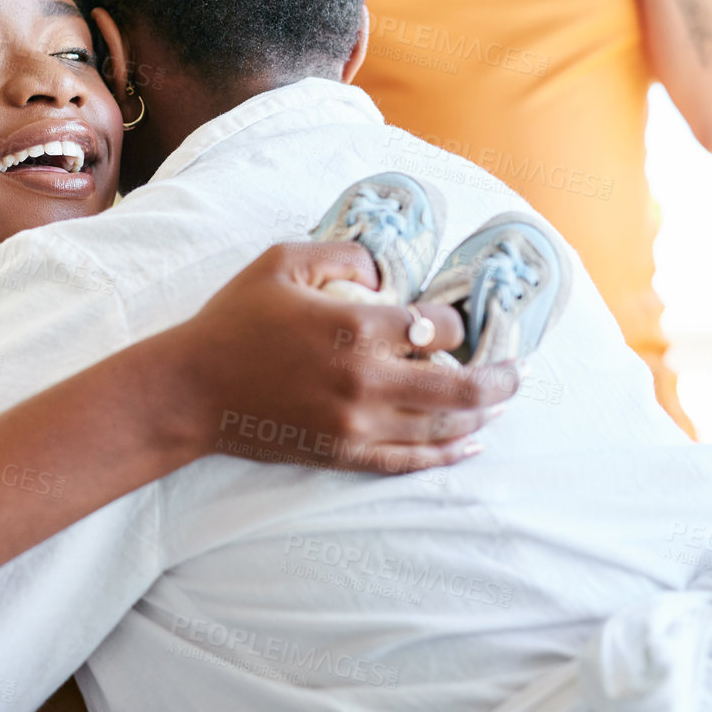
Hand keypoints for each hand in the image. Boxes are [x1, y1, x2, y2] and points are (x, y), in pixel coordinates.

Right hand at [181, 242, 516, 473]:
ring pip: (445, 427)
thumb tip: (384, 270)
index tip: (457, 319)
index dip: (457, 322)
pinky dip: (448, 454)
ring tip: (499, 402)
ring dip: (482, 415)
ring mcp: (358, 425)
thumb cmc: (234, 321)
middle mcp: (367, 381)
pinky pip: (412, 460)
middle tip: (518, 370)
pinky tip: (469, 444)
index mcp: (355, 328)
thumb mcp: (281, 262)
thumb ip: (341, 252)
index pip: (437, 328)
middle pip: (462, 388)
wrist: (192, 389)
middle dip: (501, 379)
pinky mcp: (345, 454)